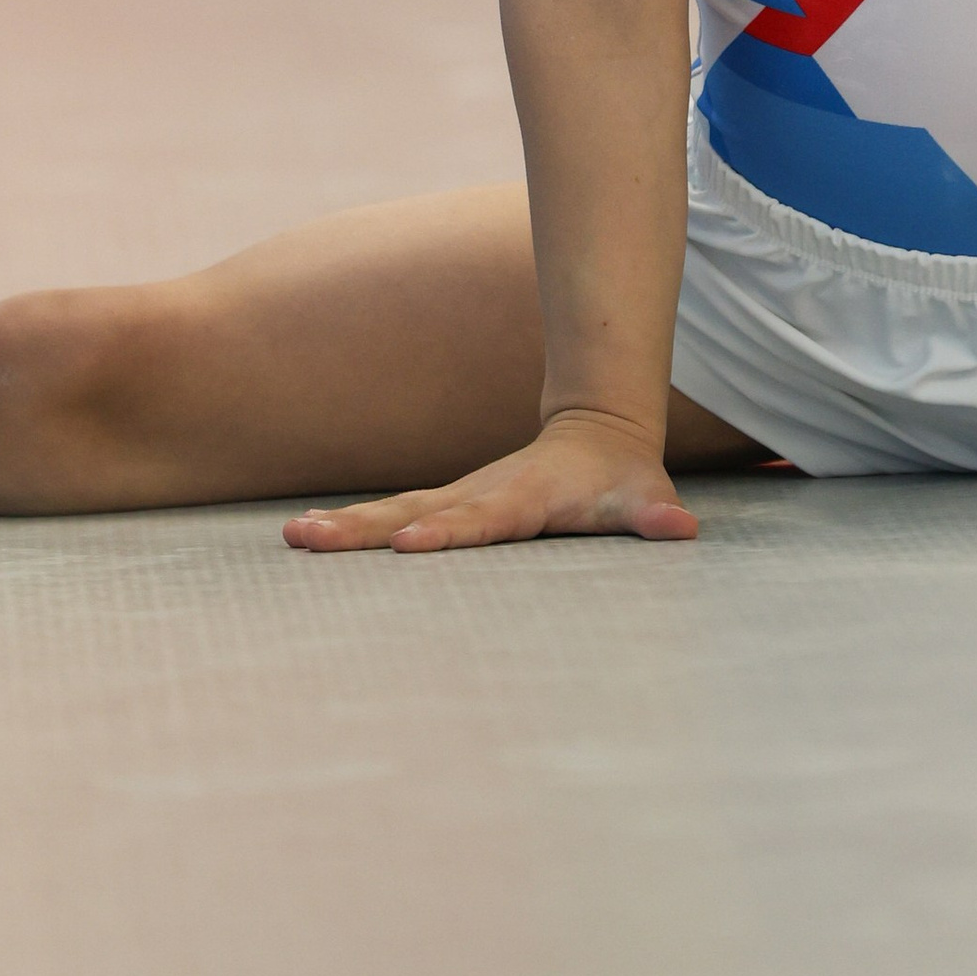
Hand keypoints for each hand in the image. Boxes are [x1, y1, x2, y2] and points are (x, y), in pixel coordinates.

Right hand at [283, 408, 698, 552]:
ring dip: (345, 527)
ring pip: (392, 510)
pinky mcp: (443, 503)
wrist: (596, 431)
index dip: (448, 531)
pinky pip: (391, 516)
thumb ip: (654, 515)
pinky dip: (350, 527)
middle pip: (416, 511)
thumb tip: (681, 529)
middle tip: (312, 538)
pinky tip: (305, 538)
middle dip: (366, 529)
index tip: (409, 544)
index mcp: (523, 498)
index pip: (482, 519)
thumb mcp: (643, 497)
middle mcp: (480, 493)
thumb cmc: (619, 480)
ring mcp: (456, 496)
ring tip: (295, 537)